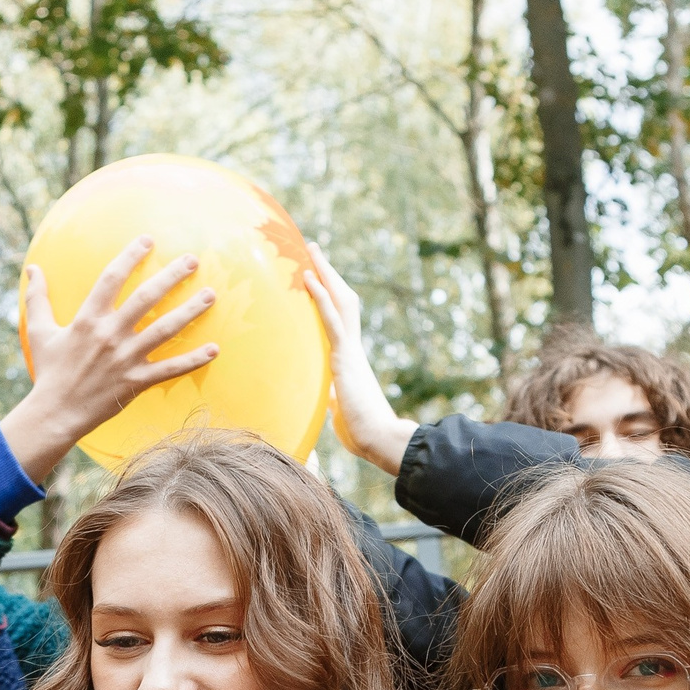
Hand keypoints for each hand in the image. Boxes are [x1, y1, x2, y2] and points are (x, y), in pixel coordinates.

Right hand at [0, 239, 217, 485]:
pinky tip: (214, 349)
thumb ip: (37, 298)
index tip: (148, 240)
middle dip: (171, 276)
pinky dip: (194, 360)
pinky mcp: (137, 381)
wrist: (55, 413)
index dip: (131, 256)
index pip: (112, 277)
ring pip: (165, 329)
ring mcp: (126, 358)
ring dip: (190, 311)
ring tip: (210, 295)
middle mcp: (110, 334)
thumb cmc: (49, 371)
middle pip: (146, 297)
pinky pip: (170, 369)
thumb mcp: (39, 331)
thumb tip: (32, 267)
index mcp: (88, 318)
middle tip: (193, 260)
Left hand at [301, 246, 414, 475]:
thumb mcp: (340, 412)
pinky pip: (331, 321)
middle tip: (313, 248)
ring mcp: (350, 351)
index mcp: (350, 360)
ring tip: (310, 248)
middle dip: (328, 272)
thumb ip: (334, 400)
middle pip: (342, 300)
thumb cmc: (364, 434)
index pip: (338, 319)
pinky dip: (319, 297)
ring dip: (324, 272)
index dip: (328, 296)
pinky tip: (308, 277)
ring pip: (339, 301)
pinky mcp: (345, 359)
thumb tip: (329, 400)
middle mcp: (352, 348)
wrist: (382, 442)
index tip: (317, 277)